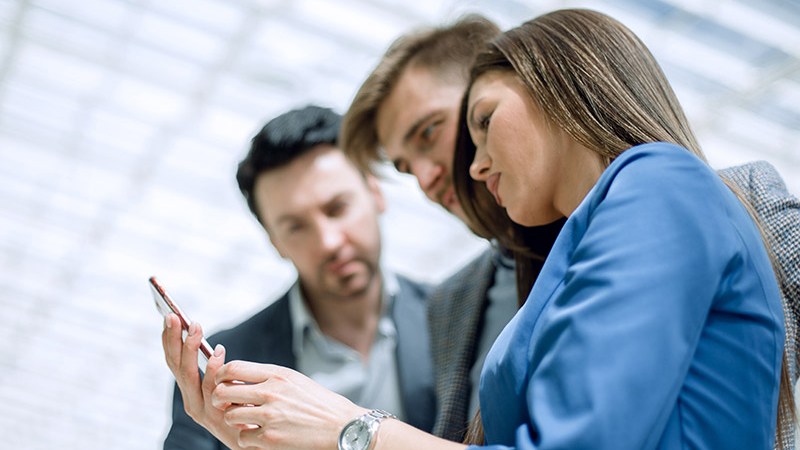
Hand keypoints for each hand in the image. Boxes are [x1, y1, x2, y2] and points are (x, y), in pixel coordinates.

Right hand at [161, 314, 252, 449]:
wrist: (258, 442)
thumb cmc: (247, 411)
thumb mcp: (229, 389)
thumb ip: (219, 374)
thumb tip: (216, 349)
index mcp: (192, 392)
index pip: (175, 362)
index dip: (170, 340)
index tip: (170, 315)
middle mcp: (192, 402)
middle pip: (176, 367)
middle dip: (174, 340)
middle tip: (174, 316)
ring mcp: (203, 412)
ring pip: (189, 376)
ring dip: (191, 349)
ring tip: (194, 327)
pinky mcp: (217, 419)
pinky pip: (211, 389)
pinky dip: (213, 368)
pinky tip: (219, 351)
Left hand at [212, 361, 366, 449]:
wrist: (342, 426)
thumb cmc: (318, 403)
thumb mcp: (294, 380)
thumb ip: (267, 377)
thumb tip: (237, 377)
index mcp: (277, 374)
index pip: (233, 368)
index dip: (220, 375)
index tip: (221, 382)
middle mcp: (271, 392)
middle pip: (224, 392)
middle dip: (219, 399)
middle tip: (224, 404)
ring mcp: (270, 416)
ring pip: (230, 416)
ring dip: (234, 420)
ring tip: (246, 421)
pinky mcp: (271, 438)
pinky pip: (243, 437)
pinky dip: (248, 438)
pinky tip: (259, 435)